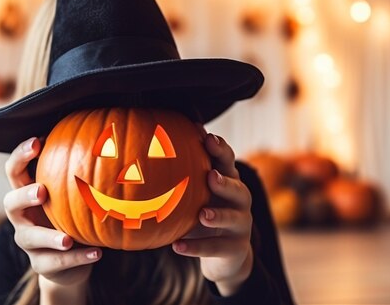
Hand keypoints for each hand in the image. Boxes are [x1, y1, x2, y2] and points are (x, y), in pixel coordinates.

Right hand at [3, 137, 101, 299]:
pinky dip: (79, 257)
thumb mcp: (72, 193)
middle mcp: (21, 216)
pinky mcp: (40, 265)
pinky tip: (98, 253)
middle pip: (10, 203)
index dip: (20, 155)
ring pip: (30, 239)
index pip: (14, 170)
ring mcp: (28, 242)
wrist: (67, 260)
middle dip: (24, 195)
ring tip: (68, 238)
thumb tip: (109, 136)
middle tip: (41, 191)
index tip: (37, 142)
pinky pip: (57, 263)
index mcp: (27, 192)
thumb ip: (80, 170)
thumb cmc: (70, 214)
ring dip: (50, 237)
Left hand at [172, 133, 253, 296]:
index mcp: (229, 182)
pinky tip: (177, 246)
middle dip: (225, 182)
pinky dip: (197, 247)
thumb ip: (183, 173)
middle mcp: (240, 201)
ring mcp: (241, 225)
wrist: (225, 251)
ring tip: (202, 215)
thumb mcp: (197, 192)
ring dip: (218, 216)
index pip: (228, 162)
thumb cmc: (204, 210)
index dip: (221, 150)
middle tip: (210, 177)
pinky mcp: (237, 248)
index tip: (208, 138)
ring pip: (234, 219)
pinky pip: (217, 248)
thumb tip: (147, 145)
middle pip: (239, 189)